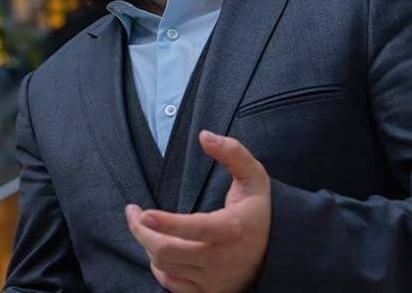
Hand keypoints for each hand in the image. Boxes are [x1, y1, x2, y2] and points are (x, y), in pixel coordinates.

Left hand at [125, 130, 270, 292]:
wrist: (278, 254)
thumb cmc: (259, 212)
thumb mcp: (254, 177)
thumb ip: (233, 153)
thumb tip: (205, 135)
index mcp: (231, 230)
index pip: (192, 229)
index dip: (165, 223)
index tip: (142, 212)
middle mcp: (220, 259)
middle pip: (166, 250)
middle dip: (141, 231)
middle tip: (133, 213)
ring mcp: (213, 280)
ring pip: (164, 265)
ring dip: (148, 244)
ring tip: (147, 227)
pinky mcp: (206, 292)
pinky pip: (170, 283)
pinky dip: (159, 266)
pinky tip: (158, 249)